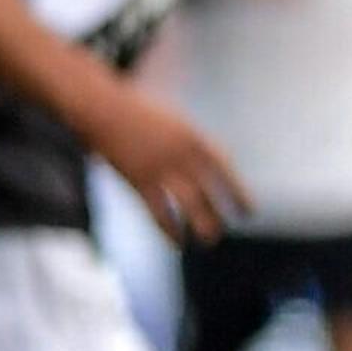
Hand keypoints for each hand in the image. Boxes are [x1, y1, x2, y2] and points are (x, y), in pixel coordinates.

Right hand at [85, 84, 249, 247]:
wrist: (101, 108)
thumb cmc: (137, 112)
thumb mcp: (174, 121)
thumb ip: (191, 143)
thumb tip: (207, 166)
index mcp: (194, 137)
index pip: (224, 169)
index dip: (238, 191)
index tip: (249, 210)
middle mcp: (182, 154)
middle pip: (209, 190)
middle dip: (221, 212)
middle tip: (225, 228)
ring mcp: (160, 168)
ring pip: (190, 204)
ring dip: (201, 224)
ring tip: (209, 240)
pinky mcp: (139, 181)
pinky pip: (159, 212)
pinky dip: (169, 229)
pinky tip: (176, 242)